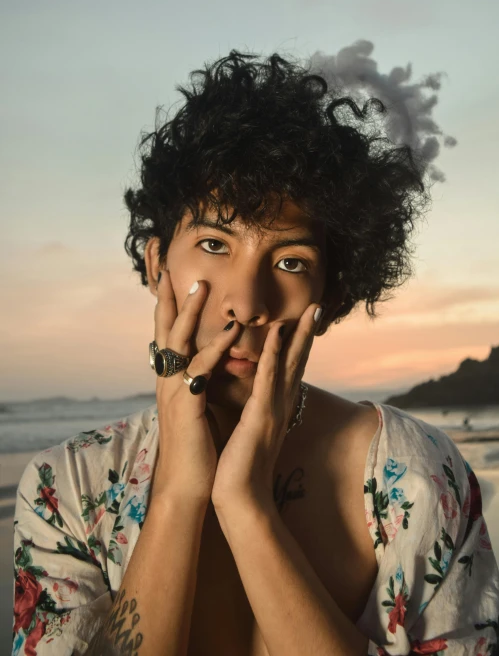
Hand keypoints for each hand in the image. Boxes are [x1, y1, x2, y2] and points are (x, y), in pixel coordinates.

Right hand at [150, 272, 240, 505]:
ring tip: (201, 285)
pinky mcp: (187, 405)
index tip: (170, 281)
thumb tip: (203, 369)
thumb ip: (196, 386)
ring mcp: (174, 392)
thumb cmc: (196, 449)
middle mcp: (167, 382)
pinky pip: (201, 368)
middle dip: (167, 298)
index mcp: (172, 382)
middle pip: (164, 330)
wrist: (188, 486)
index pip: (168, 336)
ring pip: (179, 342)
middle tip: (170, 268)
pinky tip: (231, 331)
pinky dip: (215, 347)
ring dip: (190, 311)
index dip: (168, 308)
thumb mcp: (194, 410)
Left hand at [211, 303, 320, 511]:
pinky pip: (268, 379)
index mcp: (275, 408)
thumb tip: (252, 398)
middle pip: (297, 362)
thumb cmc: (240, 468)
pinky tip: (277, 333)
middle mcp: (280, 405)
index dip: (298, 344)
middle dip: (308, 333)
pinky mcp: (260, 415)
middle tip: (318, 307)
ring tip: (311, 311)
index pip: (289, 369)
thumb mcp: (250, 432)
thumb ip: (255, 412)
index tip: (306, 320)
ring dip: (299, 336)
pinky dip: (274, 354)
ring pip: (289, 365)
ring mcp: (273, 409)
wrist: (239, 499)